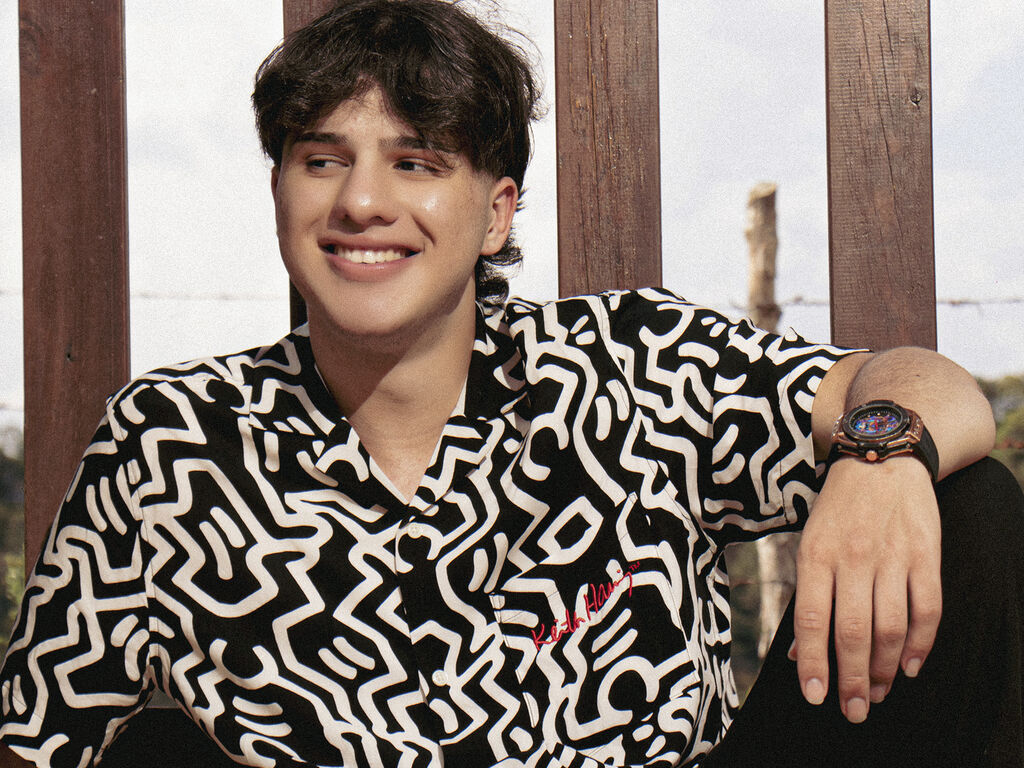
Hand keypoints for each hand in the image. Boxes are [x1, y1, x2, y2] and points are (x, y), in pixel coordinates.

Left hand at [791, 455, 941, 722]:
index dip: (813, 662)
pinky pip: (927, 608)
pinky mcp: (926, 555)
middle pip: (852, 631)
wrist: (883, 457)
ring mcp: (892, 556)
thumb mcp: (809, 541)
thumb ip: (807, 595)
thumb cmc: (838, 508)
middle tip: (853, 712)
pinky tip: (909, 667)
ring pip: (890, 626)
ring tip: (877, 694)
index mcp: (815, 554)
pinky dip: (920, 644)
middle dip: (851, 679)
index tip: (816, 698)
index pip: (810, 618)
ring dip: (883, 668)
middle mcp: (852, 557)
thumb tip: (799, 653)